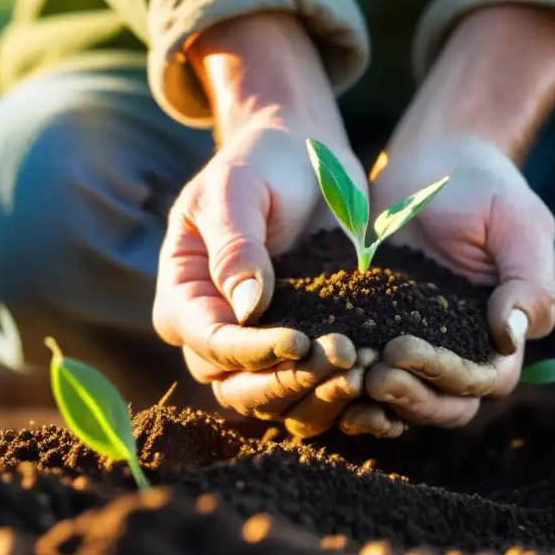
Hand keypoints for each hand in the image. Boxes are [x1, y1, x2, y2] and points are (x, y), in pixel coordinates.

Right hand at [152, 12, 373, 436]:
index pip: (210, 343)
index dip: (252, 351)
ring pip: (271, 401)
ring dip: (315, 397)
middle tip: (341, 363)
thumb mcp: (237, 189)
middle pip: (236, 387)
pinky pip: (306, 392)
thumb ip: (235, 245)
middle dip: (286, 383)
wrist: (300, 153)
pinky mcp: (294, 351)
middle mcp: (211, 333)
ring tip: (361, 371)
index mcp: (184, 296)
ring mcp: (253, 347)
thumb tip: (247, 308)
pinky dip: (335, 396)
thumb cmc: (260, 163)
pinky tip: (370, 383)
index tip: (300, 342)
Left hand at [341, 136, 554, 436]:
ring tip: (344, 378)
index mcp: (501, 337)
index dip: (448, 377)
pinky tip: (321, 371)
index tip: (404, 349)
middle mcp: (460, 352)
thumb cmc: (486, 189)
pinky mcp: (376, 333)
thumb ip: (529, 282)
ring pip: (403, 402)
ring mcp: (417, 347)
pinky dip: (348, 383)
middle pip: (443, 406)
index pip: (483, 381)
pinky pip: (365, 375)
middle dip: (409, 398)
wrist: (433, 161)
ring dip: (377, 402)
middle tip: (370, 375)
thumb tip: (511, 337)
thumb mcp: (521, 226)